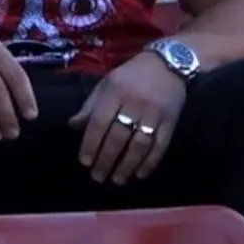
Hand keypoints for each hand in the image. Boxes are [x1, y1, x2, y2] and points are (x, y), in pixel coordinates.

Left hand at [69, 52, 185, 184]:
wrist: (169, 63)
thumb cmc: (132, 75)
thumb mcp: (107, 83)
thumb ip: (91, 105)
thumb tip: (73, 126)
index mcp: (115, 91)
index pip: (99, 122)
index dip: (91, 144)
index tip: (85, 162)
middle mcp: (134, 103)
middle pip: (118, 136)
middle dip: (106, 160)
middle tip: (98, 177)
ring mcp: (154, 114)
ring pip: (139, 145)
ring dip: (127, 165)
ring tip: (117, 180)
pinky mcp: (170, 121)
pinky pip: (160, 146)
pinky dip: (150, 163)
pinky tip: (140, 174)